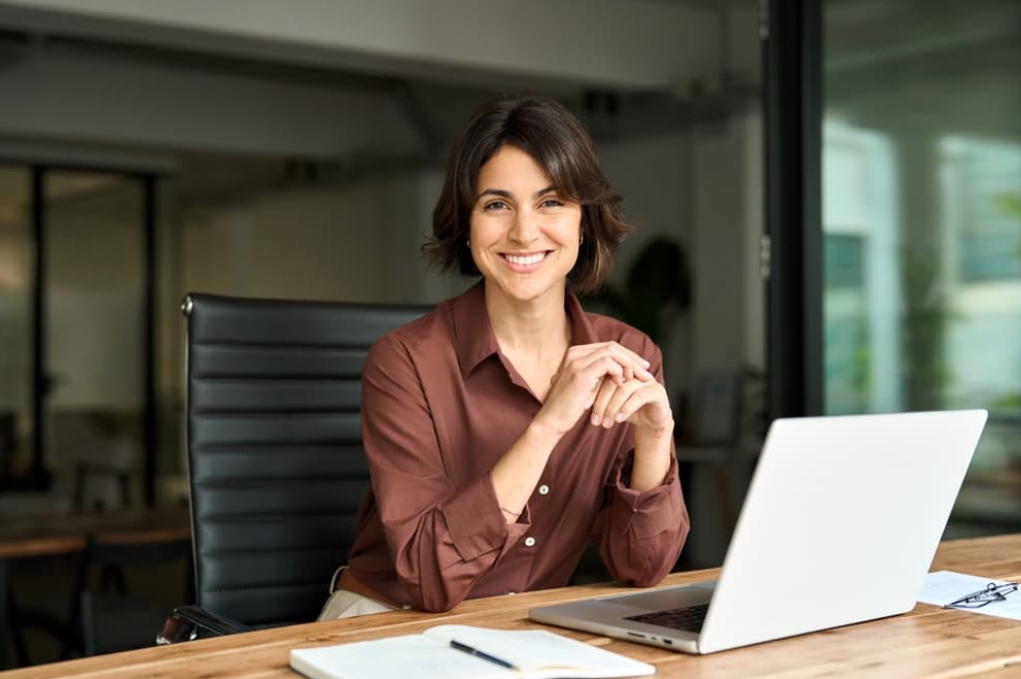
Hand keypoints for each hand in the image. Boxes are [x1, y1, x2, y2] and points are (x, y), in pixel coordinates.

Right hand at [533, 342, 653, 438]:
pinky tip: (623, 383)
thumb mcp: (586, 387)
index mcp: (574, 354)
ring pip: (612, 351)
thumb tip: (622, 371)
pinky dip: (620, 371)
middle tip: (646, 370)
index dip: (626, 355)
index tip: (641, 367)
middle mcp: (574, 353)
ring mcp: (576, 361)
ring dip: (629, 364)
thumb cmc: (569, 408)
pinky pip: (608, 363)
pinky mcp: (581, 373)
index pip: (607, 346)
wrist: (552, 421)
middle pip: (612, 346)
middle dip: (632, 357)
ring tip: (638, 378)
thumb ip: (599, 375)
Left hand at [589, 369, 672, 439]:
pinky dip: (626, 408)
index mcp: (620, 368)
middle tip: (592, 417)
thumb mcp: (607, 401)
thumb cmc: (626, 410)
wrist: (651, 423)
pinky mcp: (657, 390)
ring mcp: (646, 379)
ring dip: (612, 407)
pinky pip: (639, 396)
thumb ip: (594, 392)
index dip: (592, 388)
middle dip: (600, 399)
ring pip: (624, 388)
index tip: (583, 406)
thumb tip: (570, 392)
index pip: (602, 371)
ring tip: (604, 423)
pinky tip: (618, 419)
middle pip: (612, 378)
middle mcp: (633, 370)